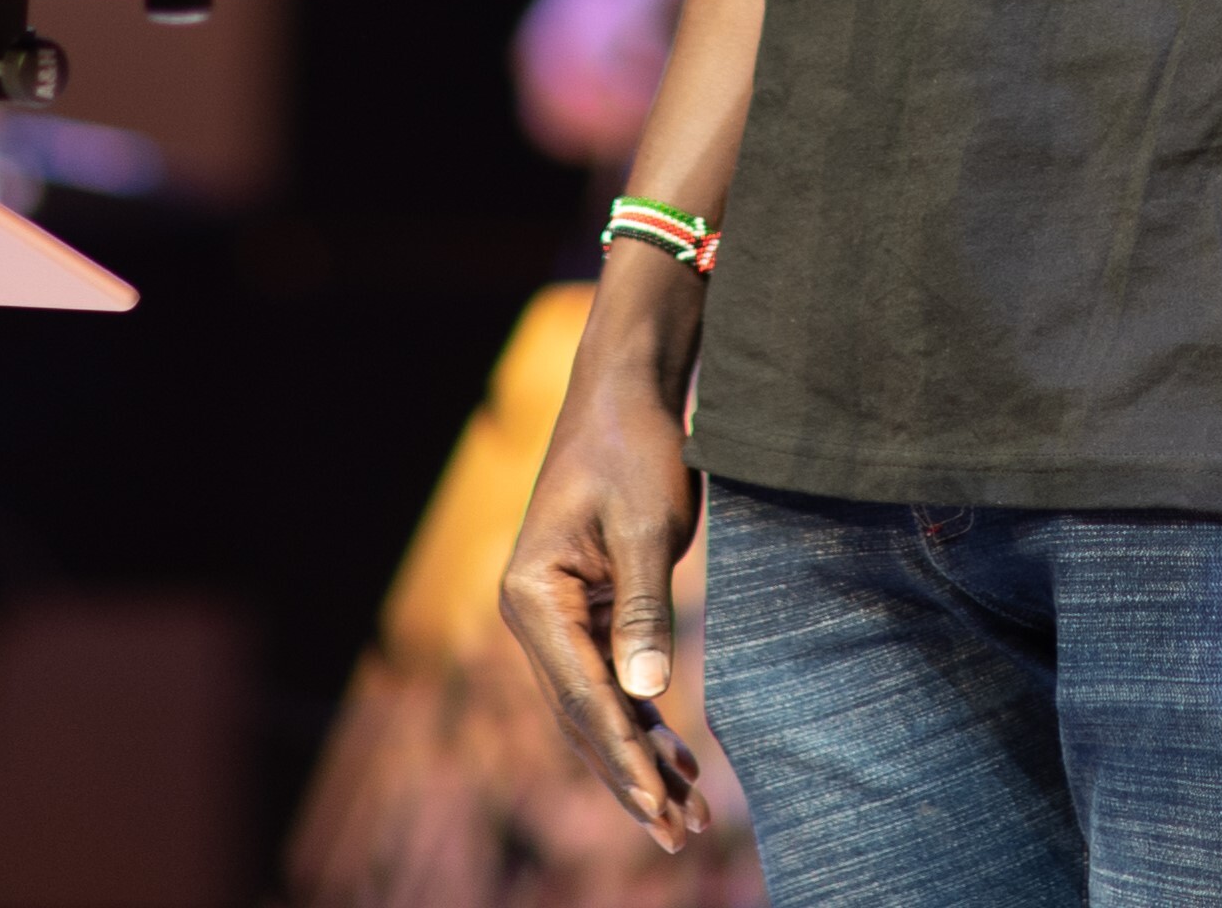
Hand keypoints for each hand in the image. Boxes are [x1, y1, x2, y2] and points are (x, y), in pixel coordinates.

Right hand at [497, 309, 712, 847]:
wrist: (625, 387)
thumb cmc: (634, 445)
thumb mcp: (646, 526)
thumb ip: (645, 610)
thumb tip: (647, 695)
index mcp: (534, 599)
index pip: (585, 700)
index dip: (626, 760)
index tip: (662, 809)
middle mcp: (534, 616)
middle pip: (584, 718)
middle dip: (631, 778)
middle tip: (679, 834)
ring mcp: (557, 615)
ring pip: (598, 707)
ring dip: (640, 757)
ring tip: (687, 813)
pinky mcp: (585, 607)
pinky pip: (611, 679)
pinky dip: (642, 718)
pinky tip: (675, 754)